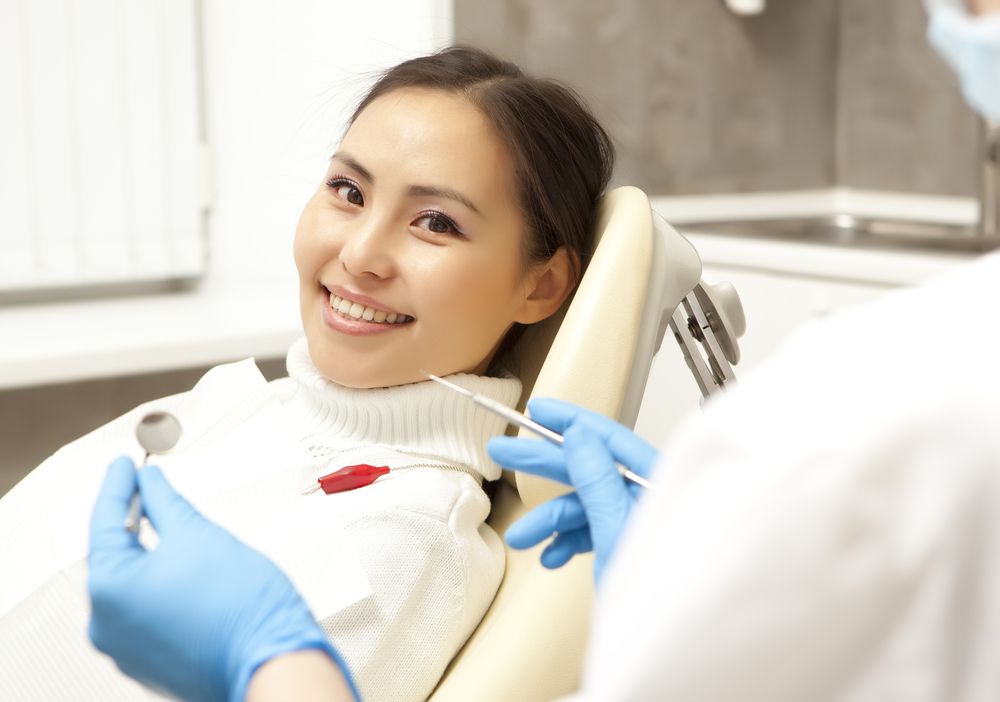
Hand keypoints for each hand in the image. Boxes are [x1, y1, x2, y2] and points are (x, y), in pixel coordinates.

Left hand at [88, 456, 357, 701]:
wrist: (272, 659)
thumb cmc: (240, 609)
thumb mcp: (197, 533)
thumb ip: (164, 502)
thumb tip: (149, 483)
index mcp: (109, 591)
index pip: (104, 521)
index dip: (118, 485)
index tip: (125, 465)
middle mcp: (107, 625)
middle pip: (115, 555)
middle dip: (134, 519)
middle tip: (147, 487)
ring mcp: (127, 648)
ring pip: (133, 584)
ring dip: (151, 553)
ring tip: (174, 527)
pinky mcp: (151, 660)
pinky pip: (146, 610)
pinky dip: (161, 583)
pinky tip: (184, 569)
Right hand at [487, 398, 659, 582]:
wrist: (668, 659)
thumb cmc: (659, 600)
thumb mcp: (617, 533)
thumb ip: (598, 481)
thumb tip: (580, 437)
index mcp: (659, 486)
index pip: (612, 438)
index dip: (571, 421)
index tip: (540, 410)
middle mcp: (652, 500)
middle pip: (592, 469)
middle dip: (544, 467)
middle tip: (504, 453)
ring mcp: (641, 524)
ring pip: (587, 506)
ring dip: (551, 520)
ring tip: (523, 537)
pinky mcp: (631, 547)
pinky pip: (593, 531)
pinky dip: (568, 542)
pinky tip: (553, 557)